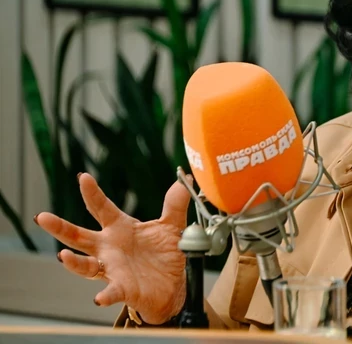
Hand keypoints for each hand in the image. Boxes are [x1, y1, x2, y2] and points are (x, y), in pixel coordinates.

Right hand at [34, 173, 191, 324]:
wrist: (172, 287)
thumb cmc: (164, 255)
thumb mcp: (171, 226)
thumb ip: (174, 204)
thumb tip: (183, 178)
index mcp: (120, 229)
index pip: (102, 208)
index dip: (92, 193)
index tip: (83, 177)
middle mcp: (110, 248)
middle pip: (79, 236)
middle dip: (60, 228)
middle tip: (42, 217)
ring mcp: (113, 269)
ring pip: (85, 266)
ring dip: (74, 263)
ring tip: (63, 257)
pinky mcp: (123, 288)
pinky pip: (111, 292)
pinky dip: (105, 295)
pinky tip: (99, 297)